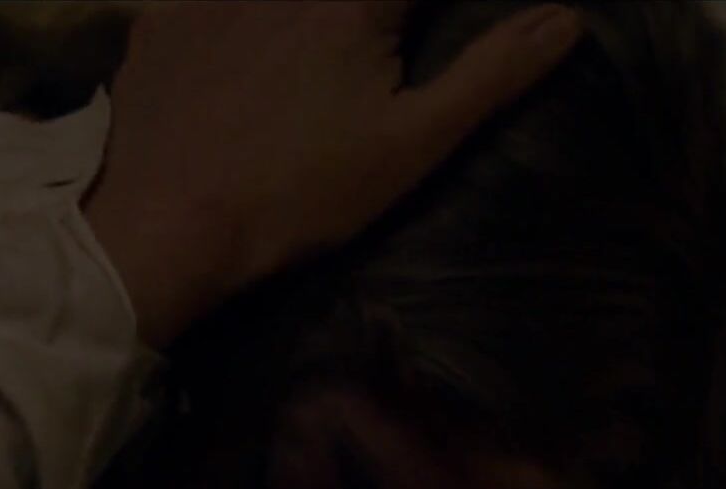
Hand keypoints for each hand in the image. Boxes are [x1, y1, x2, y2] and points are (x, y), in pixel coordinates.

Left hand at [84, 2, 584, 345]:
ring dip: (296, 23)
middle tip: (358, 71)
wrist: (169, 229)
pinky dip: (226, 17)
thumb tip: (566, 18)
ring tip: (300, 91)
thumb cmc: (300, 193)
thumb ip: (490, 74)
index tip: (408, 46)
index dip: (423, 8)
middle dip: (368, 20)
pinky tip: (236, 64)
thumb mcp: (411, 144)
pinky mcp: (159, 22)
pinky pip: (205, 0)